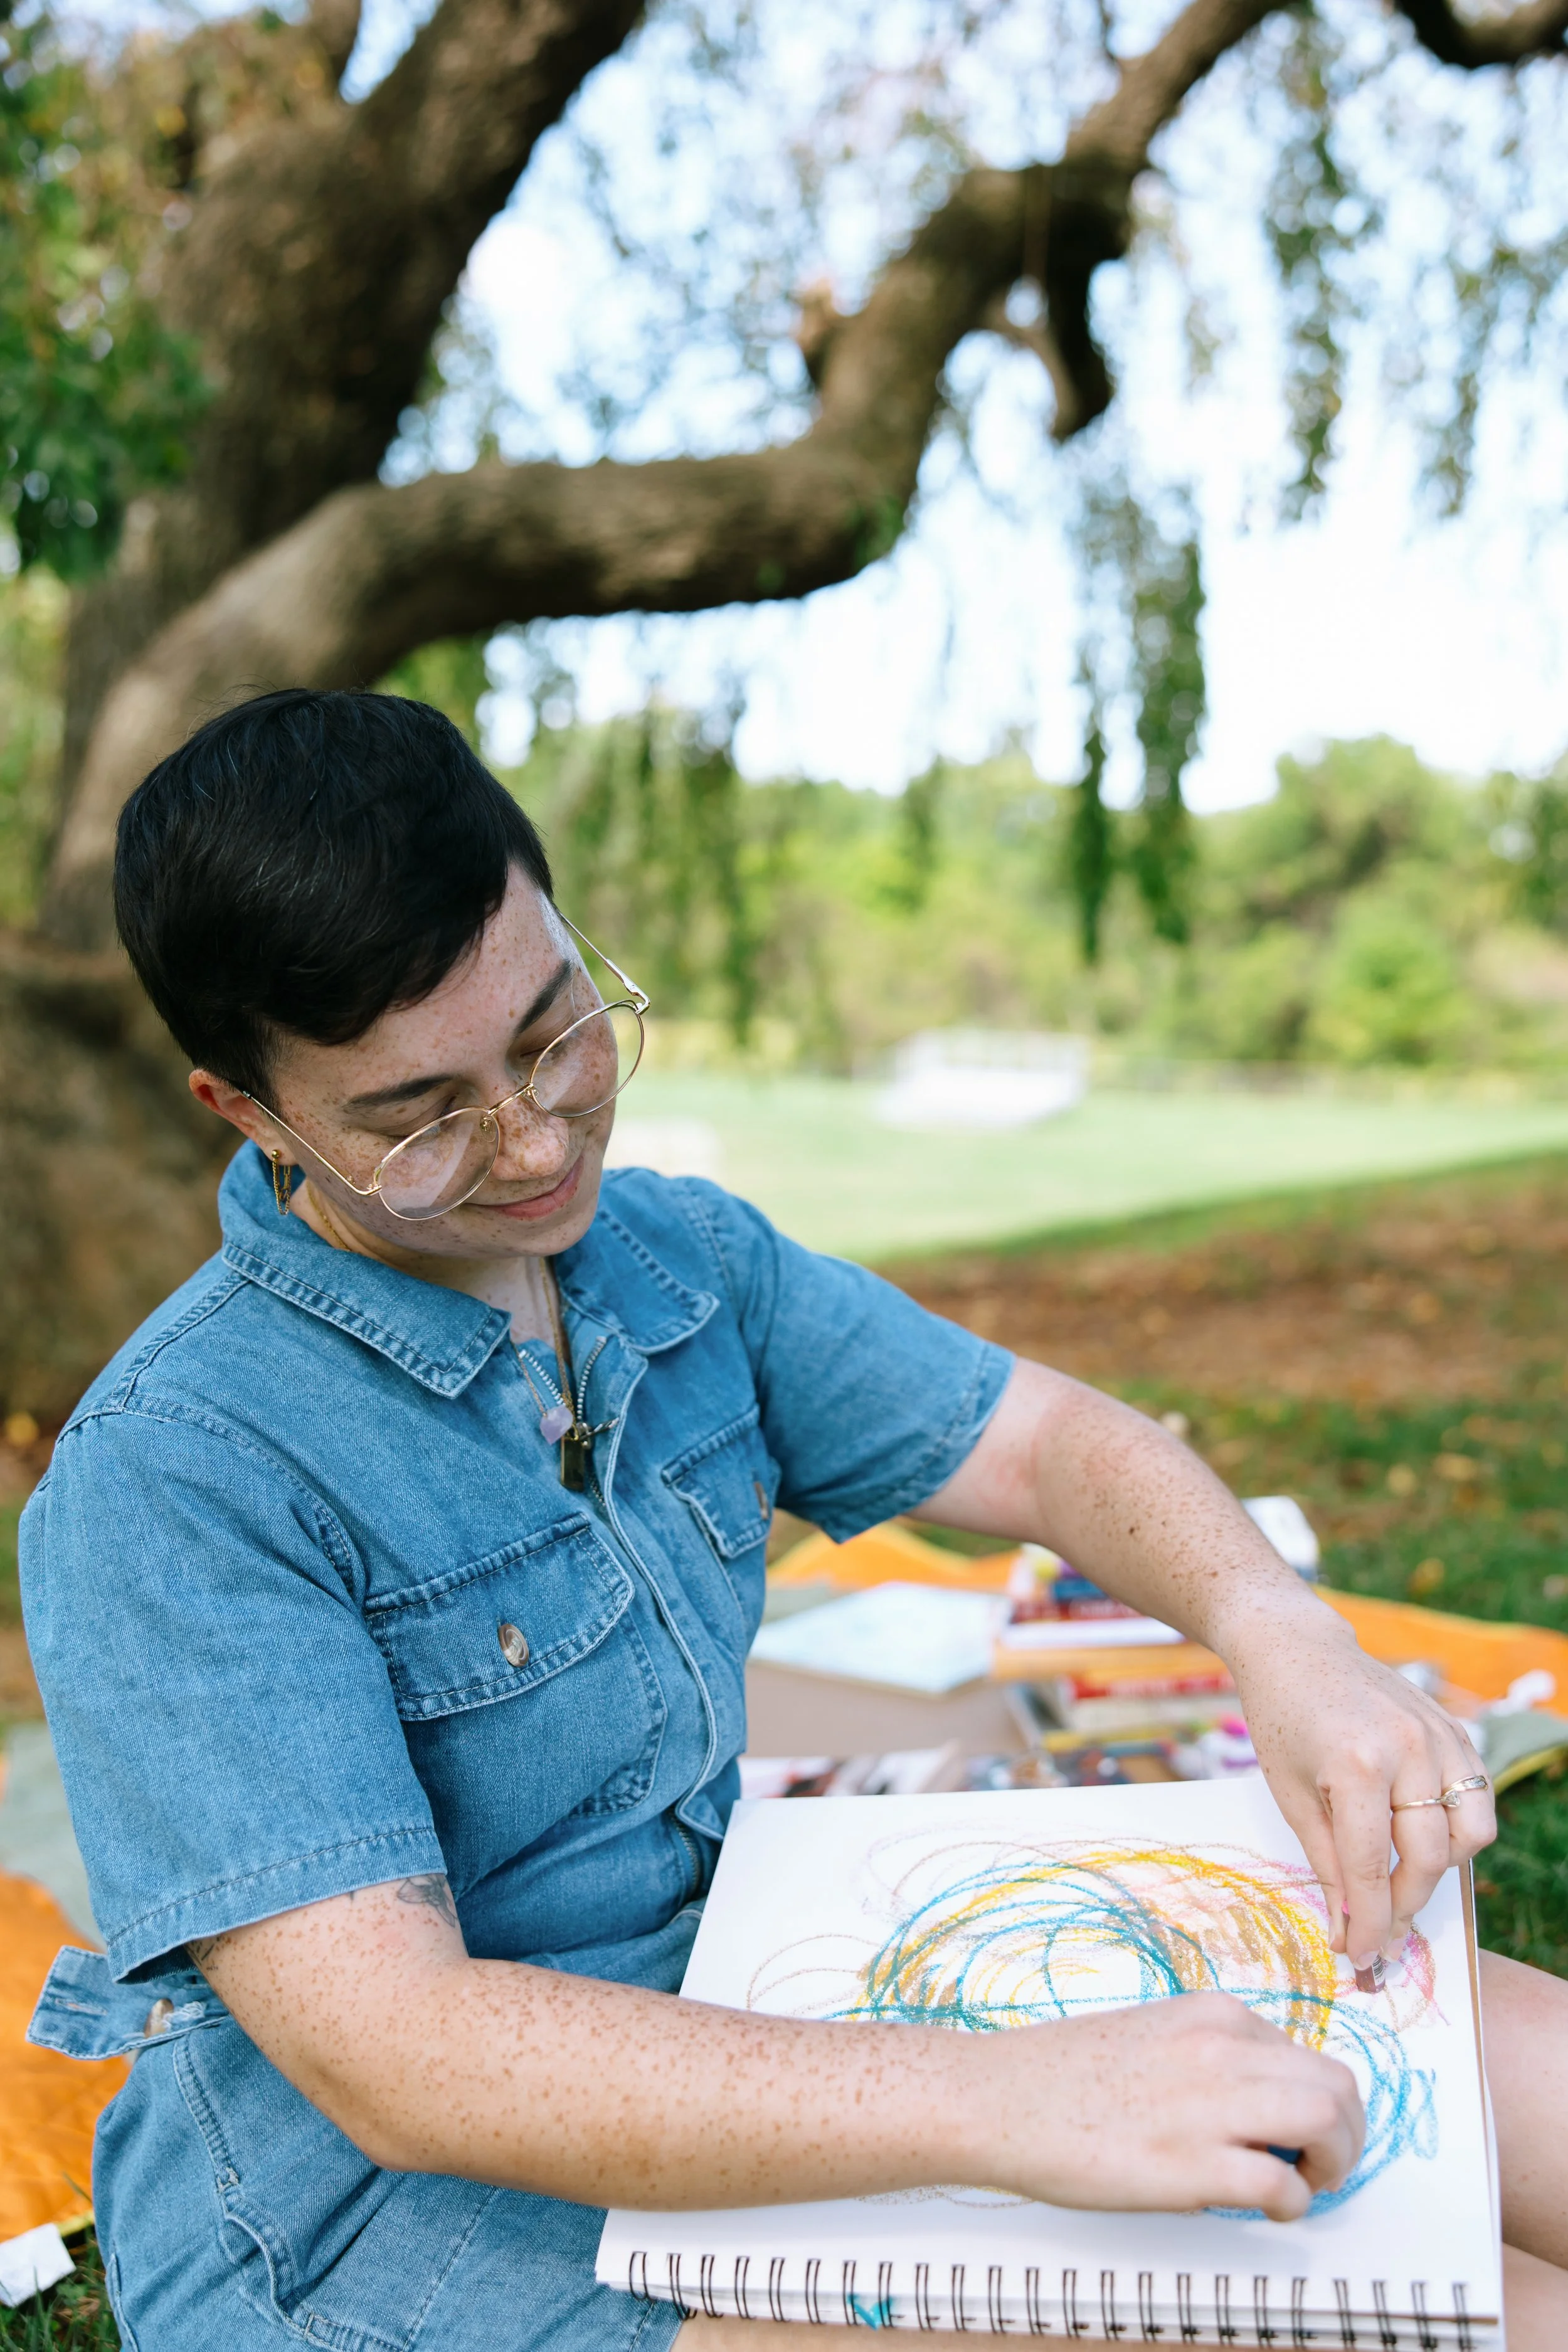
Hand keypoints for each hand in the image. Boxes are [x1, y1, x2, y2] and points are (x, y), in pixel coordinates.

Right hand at [966, 1991, 1362, 2222]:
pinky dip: (1292, 2203)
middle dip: (1349, 2135)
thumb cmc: (1065, 2075)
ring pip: (1329, 2122)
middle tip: (1325, 2165)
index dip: (1318, 2102)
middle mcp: (1222, 2049)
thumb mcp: (1155, 2036)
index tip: (1300, 2133)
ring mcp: (1210, 2105)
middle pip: (1337, 2087)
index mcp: (1213, 2015)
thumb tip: (1265, 2103)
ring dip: (1335, 2164)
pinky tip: (1266, 2207)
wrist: (999, 2098)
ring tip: (1305, 2183)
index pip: (1309, 2055)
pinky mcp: (1193, 2165)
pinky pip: (1285, 2186)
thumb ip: (1214, 2057)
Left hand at [1225, 1603, 1494, 1968]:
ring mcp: (1439, 1736)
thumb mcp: (1291, 1796)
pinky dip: (1456, 1830)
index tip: (1361, 1957)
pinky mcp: (1455, 1730)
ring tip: (1396, 1877)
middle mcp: (1409, 1749)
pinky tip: (1418, 1836)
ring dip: (1438, 1871)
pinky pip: (1476, 1799)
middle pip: (1427, 1859)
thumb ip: (1327, 1864)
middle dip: (1402, 1905)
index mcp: (1357, 1765)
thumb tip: (1345, 1931)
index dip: (1368, 1922)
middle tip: (1378, 1930)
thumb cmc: (1282, 1719)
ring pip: (1468, 1836)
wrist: (1296, 1648)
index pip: (1373, 1868)